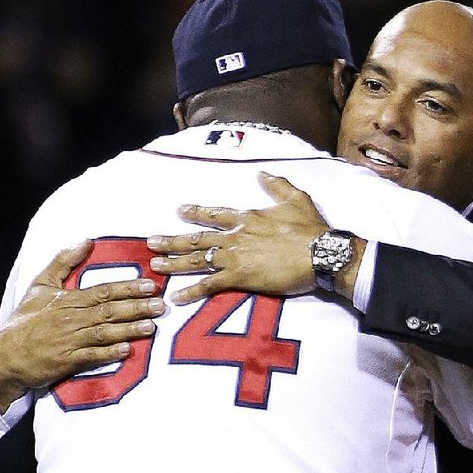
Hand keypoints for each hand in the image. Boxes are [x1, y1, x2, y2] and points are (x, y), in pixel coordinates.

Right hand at [0, 240, 165, 412]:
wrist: (5, 354)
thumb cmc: (25, 319)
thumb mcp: (40, 285)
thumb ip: (63, 262)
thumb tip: (85, 241)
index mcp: (68, 299)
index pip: (103, 291)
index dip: (129, 288)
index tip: (151, 284)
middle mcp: (71, 318)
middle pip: (109, 310)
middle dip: (137, 307)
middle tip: (160, 304)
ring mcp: (70, 340)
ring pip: (104, 332)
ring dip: (129, 329)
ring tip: (152, 326)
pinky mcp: (67, 361)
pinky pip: (91, 356)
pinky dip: (109, 354)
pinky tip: (128, 351)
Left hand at [147, 172, 363, 303]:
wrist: (321, 253)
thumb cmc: (312, 229)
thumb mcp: (297, 199)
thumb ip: (277, 186)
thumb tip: (262, 174)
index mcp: (248, 218)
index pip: (215, 214)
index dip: (196, 213)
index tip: (179, 211)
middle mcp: (236, 235)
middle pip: (197, 238)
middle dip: (173, 240)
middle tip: (151, 242)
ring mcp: (235, 256)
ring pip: (197, 260)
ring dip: (175, 263)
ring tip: (156, 266)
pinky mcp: (240, 277)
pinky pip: (209, 285)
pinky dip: (192, 291)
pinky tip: (176, 297)